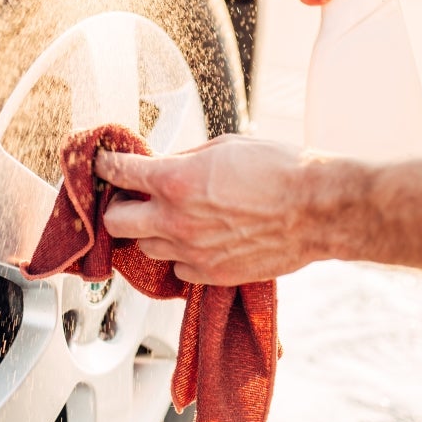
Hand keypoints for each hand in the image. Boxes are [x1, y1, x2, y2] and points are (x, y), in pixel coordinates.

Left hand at [94, 134, 328, 285]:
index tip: (104, 164)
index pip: (118, 173)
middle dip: (120, 206)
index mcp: (175, 180)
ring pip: (146, 247)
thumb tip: (164, 164)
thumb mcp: (224, 146)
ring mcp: (191, 251)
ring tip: (175, 217)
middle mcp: (175, 219)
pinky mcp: (211, 274)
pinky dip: (181, 254)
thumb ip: (185, 158)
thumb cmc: (279, 170)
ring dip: (153, 231)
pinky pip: (177, 268)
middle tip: (134, 197)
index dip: (106, 165)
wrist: (317, 209)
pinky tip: (199, 238)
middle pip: (115, 222)